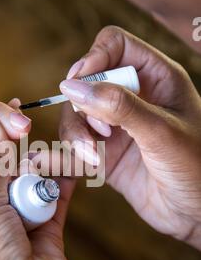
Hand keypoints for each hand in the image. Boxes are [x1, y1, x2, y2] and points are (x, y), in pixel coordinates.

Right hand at [59, 26, 200, 249]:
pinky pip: (75, 144)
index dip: (93, 58)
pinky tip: (82, 165)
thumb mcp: (160, 131)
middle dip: (83, 107)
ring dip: (76, 134)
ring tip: (93, 157)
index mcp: (156, 77)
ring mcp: (117, 125)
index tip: (79, 83)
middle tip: (101, 133)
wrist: (197, 213)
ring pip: (75, 115)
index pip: (114, 45)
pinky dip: (71, 153)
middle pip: (86, 82)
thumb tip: (71, 86)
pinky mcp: (105, 152)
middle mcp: (133, 97)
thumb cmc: (196, 167)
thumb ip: (118, 106)